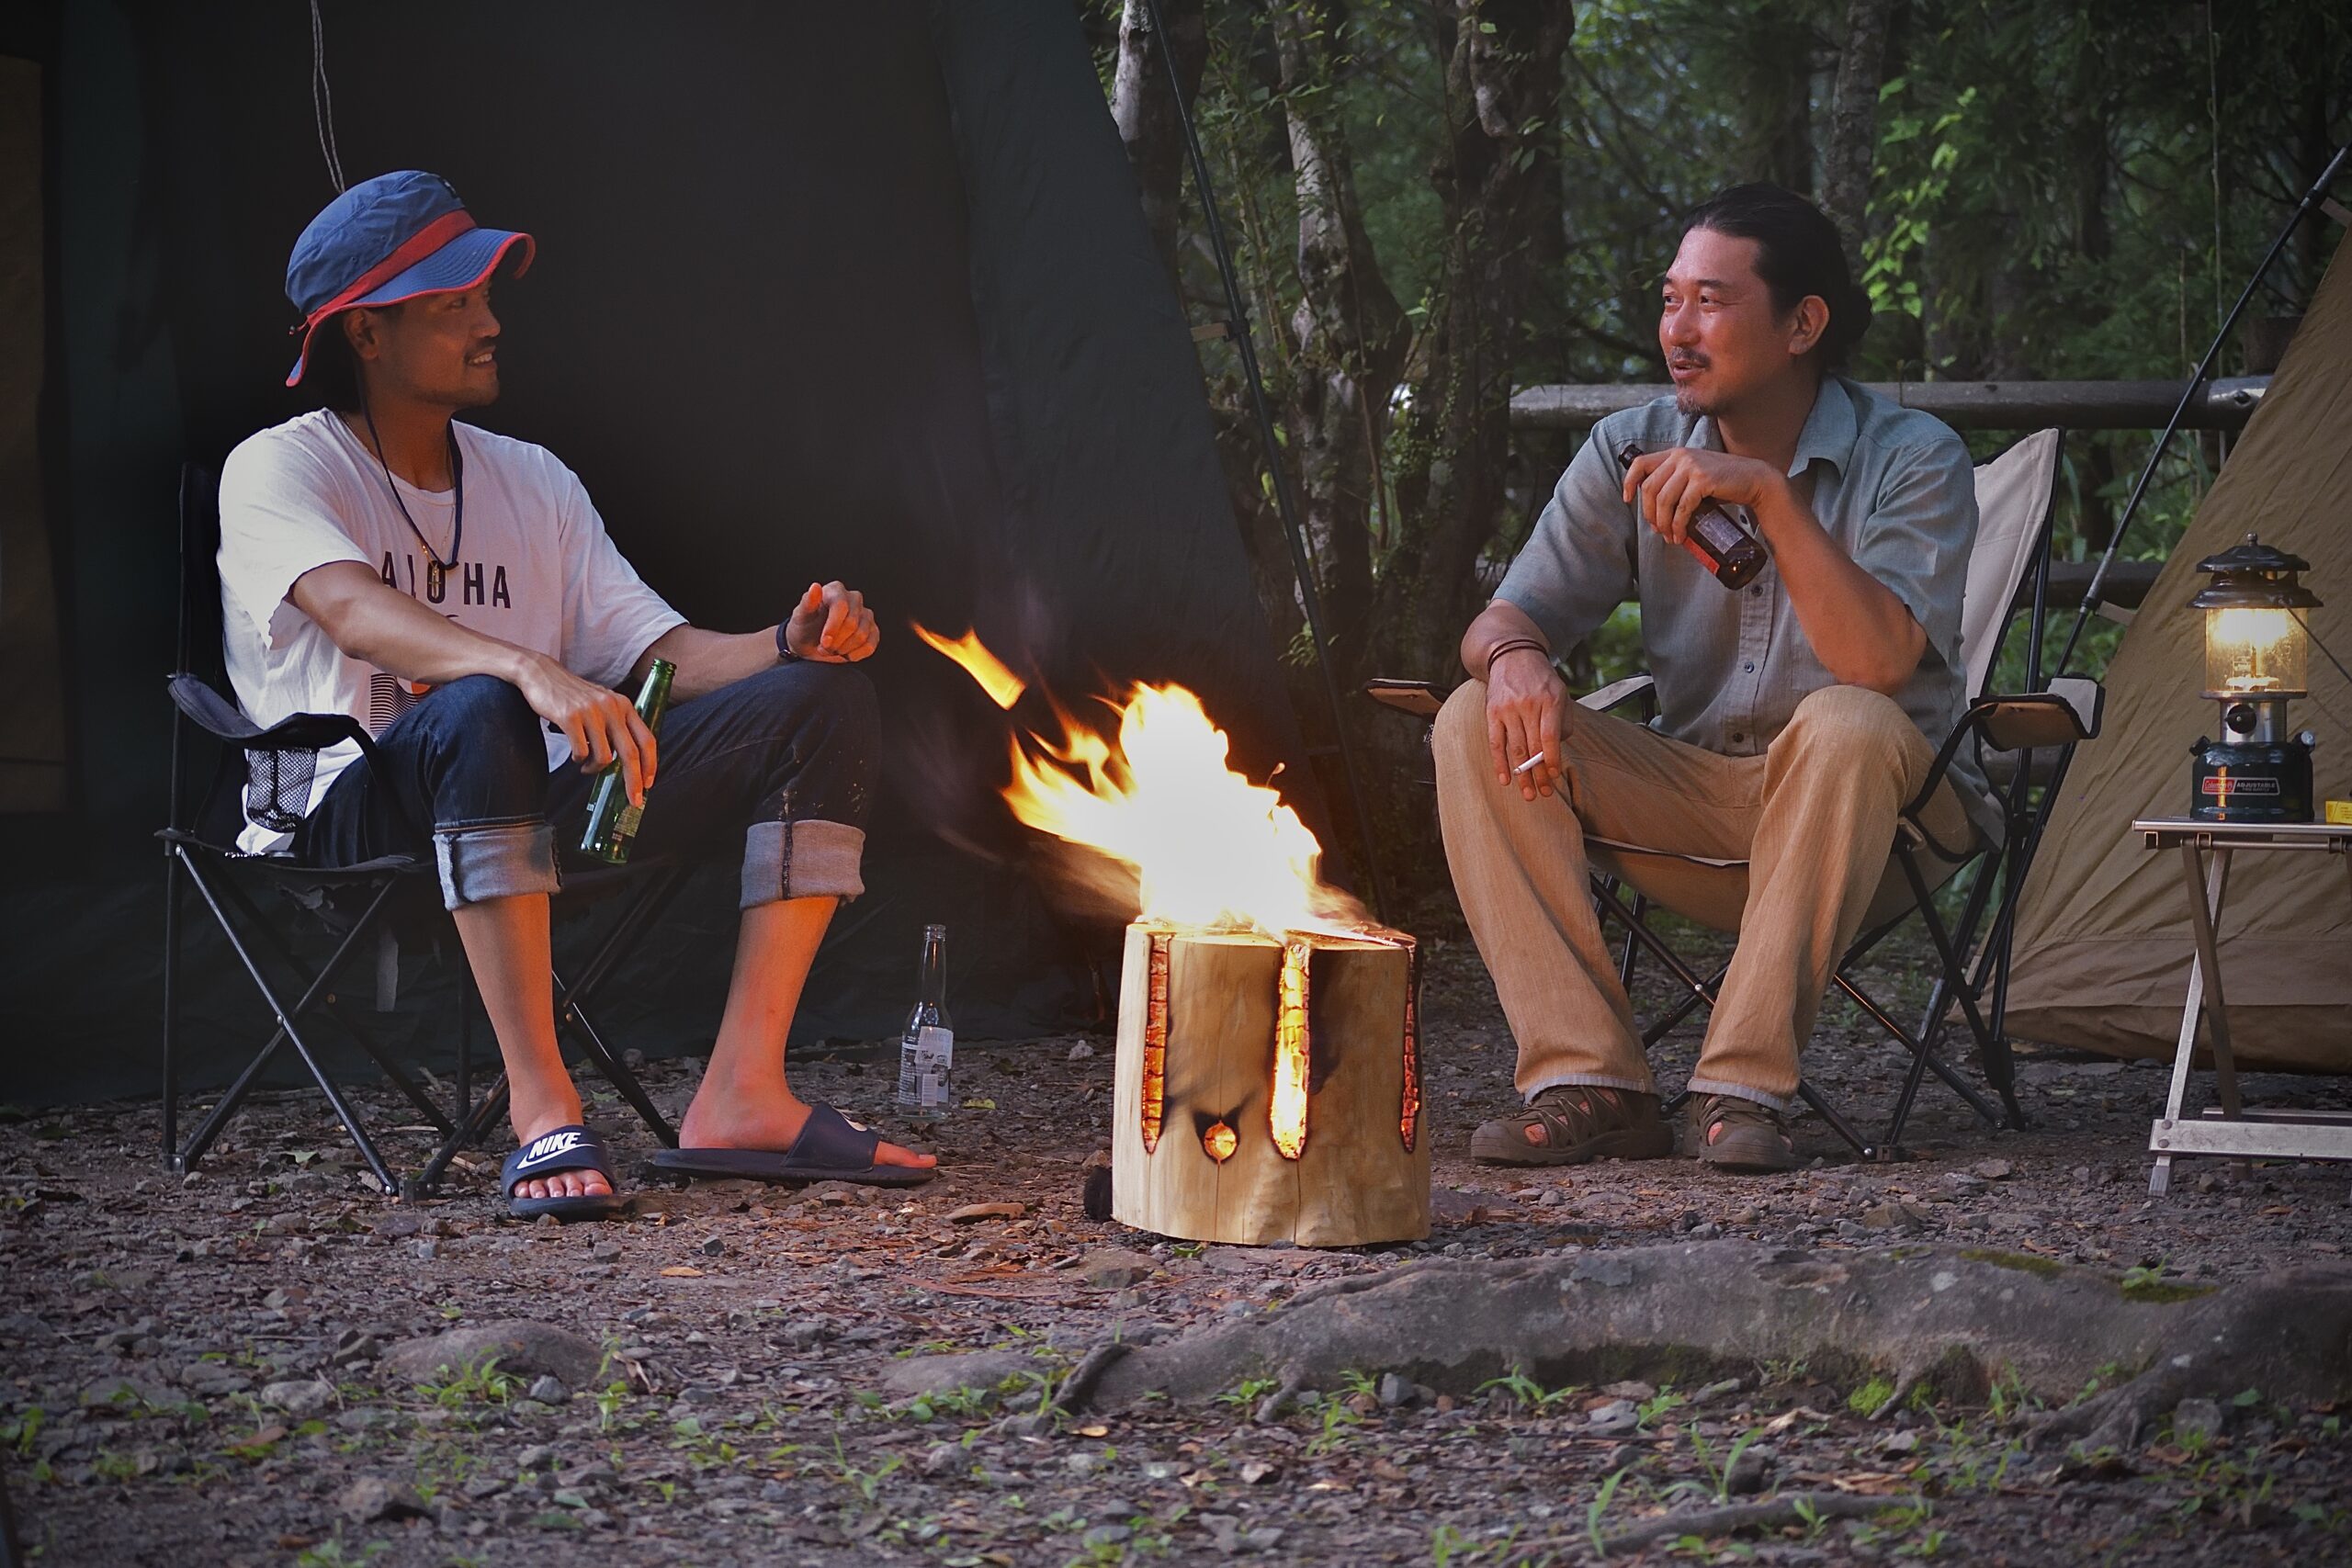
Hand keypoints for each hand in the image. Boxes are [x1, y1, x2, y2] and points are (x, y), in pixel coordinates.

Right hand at [514, 653, 656, 803]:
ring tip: (587, 766)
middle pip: (630, 753)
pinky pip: (581, 752)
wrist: (541, 674)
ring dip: (595, 769)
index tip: (648, 784)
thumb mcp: (603, 703)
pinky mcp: (569, 718)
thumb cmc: (573, 695)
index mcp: (624, 705)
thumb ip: (616, 725)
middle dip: (633, 781)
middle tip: (632, 799)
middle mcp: (611, 707)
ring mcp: (591, 712)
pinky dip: (579, 760)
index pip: (647, 739)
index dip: (650, 765)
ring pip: (604, 756)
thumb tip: (627, 761)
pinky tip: (575, 756)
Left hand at [784, 581, 880, 662]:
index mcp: (836, 590)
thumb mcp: (800, 616)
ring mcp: (865, 615)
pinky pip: (870, 645)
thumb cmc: (805, 627)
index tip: (824, 641)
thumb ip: (807, 602)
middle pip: (852, 623)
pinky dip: (855, 654)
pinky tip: (844, 654)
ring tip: (831, 649)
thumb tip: (815, 587)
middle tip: (823, 647)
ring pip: (862, 635)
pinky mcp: (873, 631)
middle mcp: (854, 599)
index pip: (841, 606)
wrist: (809, 644)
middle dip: (836, 641)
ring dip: (843, 649)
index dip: (833, 626)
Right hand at [1484, 646, 1568, 800]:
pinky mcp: (1492, 712)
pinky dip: (1499, 763)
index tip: (1553, 776)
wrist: (1513, 655)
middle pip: (1533, 746)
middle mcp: (1528, 704)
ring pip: (1515, 748)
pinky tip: (1505, 780)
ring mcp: (1508, 708)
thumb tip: (1556, 751)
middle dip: (1538, 774)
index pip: (1549, 736)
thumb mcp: (1561, 693)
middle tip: (1543, 794)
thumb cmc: (1541, 680)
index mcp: (1549, 699)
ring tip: (1528, 793)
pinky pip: (1495, 742)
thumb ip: (1564, 721)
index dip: (1551, 759)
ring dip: (1522, 775)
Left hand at [1622, 447, 1783, 550]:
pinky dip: (1678, 524)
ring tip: (1671, 536)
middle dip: (1649, 514)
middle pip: (1649, 488)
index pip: (1640, 463)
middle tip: (1658, 530)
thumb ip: (1674, 483)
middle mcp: (1680, 457)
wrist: (1753, 479)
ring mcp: (1691, 467)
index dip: (1629, 482)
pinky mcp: (1702, 480)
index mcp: (1675, 454)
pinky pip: (1682, 507)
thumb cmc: (1722, 483)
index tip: (1627, 500)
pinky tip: (1680, 534)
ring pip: (1663, 500)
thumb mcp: (1694, 476)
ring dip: (1664, 523)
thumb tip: (1654, 512)